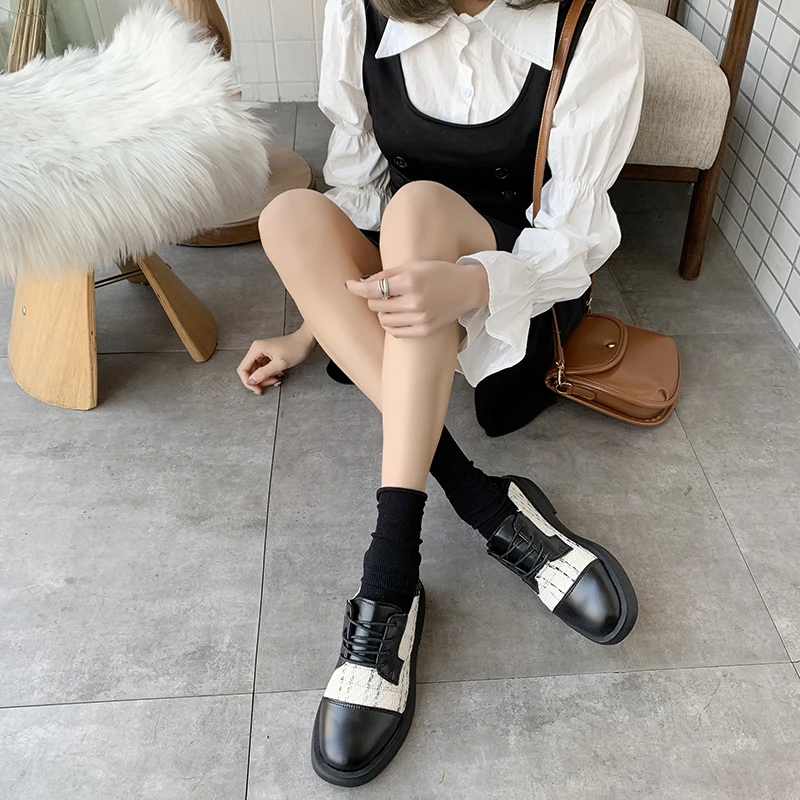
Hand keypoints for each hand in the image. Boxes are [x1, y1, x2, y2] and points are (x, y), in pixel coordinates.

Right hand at [236, 328, 315, 394]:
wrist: (306, 341)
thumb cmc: (295, 348)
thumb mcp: (280, 363)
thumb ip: (264, 373)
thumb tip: (251, 381)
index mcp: (256, 349)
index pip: (243, 369)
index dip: (248, 382)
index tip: (257, 389)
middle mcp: (257, 350)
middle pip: (250, 371)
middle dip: (260, 380)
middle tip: (272, 382)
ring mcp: (262, 353)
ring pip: (257, 371)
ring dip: (266, 378)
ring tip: (277, 378)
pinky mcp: (268, 356)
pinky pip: (264, 369)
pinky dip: (270, 374)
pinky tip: (278, 373)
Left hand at [345, 260, 488, 337]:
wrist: (467, 288)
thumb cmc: (439, 273)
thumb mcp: (413, 266)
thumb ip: (387, 274)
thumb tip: (363, 282)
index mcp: (410, 282)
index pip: (373, 289)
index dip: (357, 288)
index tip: (349, 285)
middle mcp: (414, 302)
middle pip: (376, 306)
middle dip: (375, 298)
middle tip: (384, 292)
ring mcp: (420, 319)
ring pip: (383, 320)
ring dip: (382, 312)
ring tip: (394, 304)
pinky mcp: (424, 330)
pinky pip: (395, 332)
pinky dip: (391, 324)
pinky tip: (399, 315)